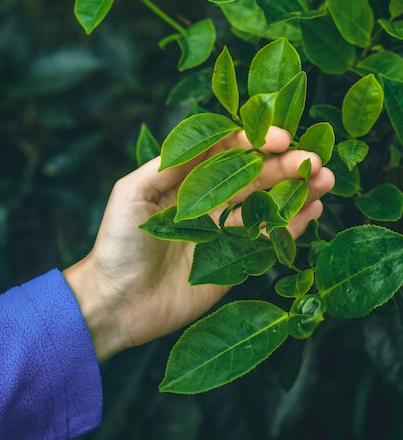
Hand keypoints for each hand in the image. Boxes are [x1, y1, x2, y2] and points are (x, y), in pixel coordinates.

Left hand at [63, 127, 334, 361]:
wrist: (116, 302)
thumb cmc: (118, 243)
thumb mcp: (133, 192)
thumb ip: (169, 163)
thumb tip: (208, 137)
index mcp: (187, 179)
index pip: (227, 151)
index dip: (254, 142)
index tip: (280, 138)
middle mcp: (210, 201)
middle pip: (254, 175)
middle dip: (285, 164)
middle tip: (314, 159)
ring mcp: (225, 231)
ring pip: (268, 203)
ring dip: (297, 190)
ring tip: (324, 179)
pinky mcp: (235, 262)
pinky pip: (269, 238)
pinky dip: (293, 224)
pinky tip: (314, 210)